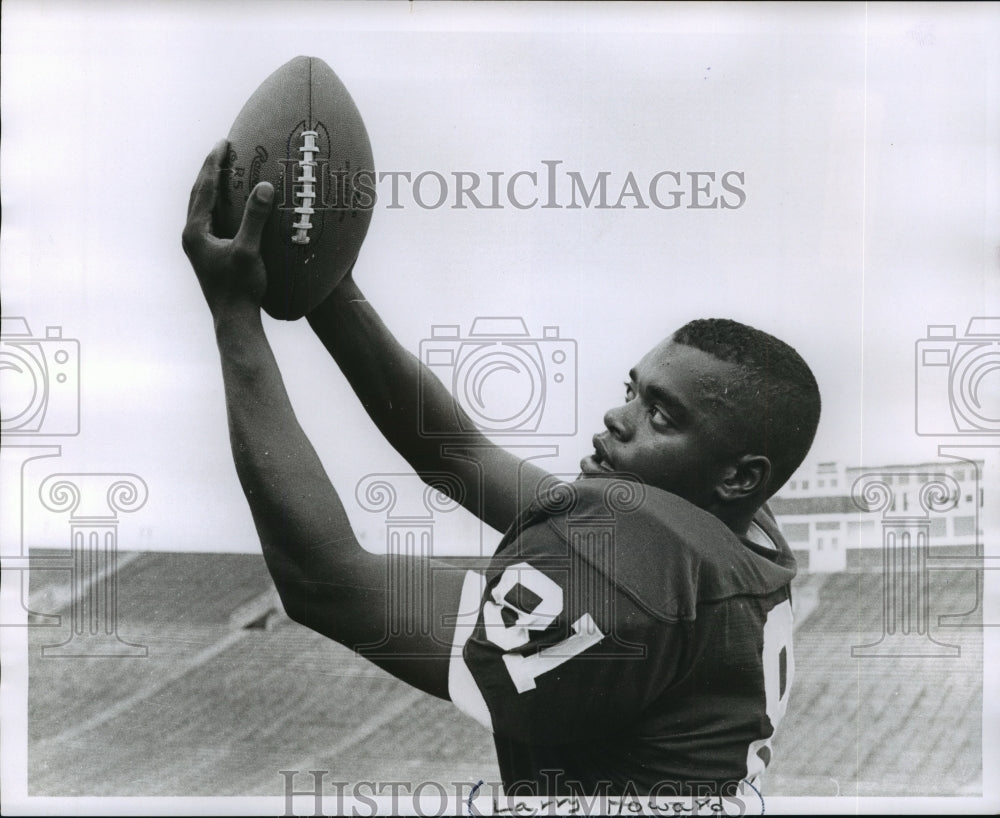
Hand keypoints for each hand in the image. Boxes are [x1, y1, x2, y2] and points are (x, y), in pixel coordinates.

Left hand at [182, 139, 273, 316]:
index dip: (214, 163)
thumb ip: (254, 218)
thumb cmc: (241, 288)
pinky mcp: (208, 254)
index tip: (224, 143)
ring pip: (202, 206)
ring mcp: (198, 246)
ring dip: (213, 186)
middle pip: (198, 193)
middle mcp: (192, 235)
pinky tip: (233, 203)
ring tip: (227, 169)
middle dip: (211, 170)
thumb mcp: (249, 251)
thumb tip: (263, 186)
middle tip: (223, 149)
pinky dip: (220, 204)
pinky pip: (211, 219)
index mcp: (196, 231)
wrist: (234, 319)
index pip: (204, 188)